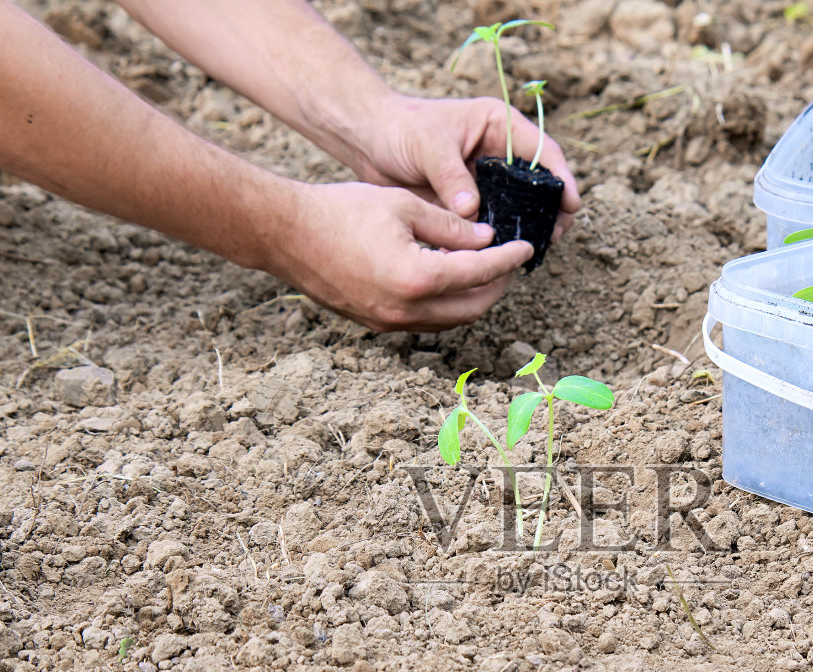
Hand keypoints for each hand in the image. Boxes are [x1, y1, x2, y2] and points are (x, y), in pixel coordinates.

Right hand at [266, 180, 532, 331]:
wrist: (286, 234)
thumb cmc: (341, 210)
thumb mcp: (404, 205)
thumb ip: (451, 225)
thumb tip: (487, 238)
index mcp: (418, 278)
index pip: (481, 273)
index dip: (508, 259)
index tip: (526, 247)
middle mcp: (407, 310)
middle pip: (473, 307)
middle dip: (497, 285)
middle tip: (508, 261)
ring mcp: (390, 323)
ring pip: (450, 319)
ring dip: (472, 298)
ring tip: (482, 270)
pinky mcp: (376, 324)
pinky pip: (425, 321)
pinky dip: (445, 304)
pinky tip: (447, 279)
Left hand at [354, 94, 580, 240]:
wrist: (368, 141)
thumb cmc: (399, 128)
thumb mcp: (427, 146)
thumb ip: (450, 177)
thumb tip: (470, 211)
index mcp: (498, 126)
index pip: (542, 151)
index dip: (561, 178)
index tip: (570, 203)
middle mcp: (499, 153)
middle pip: (538, 184)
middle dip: (550, 211)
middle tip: (554, 237)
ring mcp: (487, 181)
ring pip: (517, 209)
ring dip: (524, 230)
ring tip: (530, 251)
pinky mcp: (471, 204)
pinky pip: (491, 225)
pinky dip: (495, 242)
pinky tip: (497, 259)